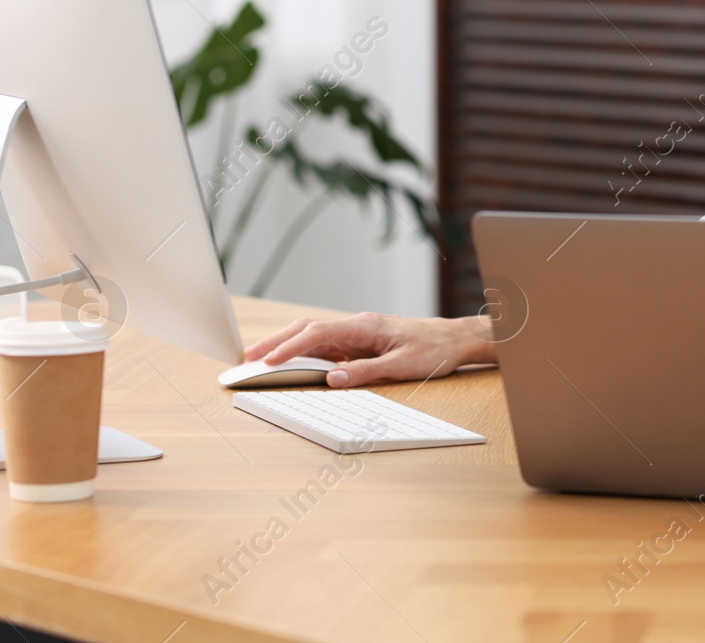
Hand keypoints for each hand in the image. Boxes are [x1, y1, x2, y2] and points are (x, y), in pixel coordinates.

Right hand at [243, 312, 496, 387]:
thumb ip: (366, 372)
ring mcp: (359, 332)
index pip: (318, 332)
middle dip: (276, 341)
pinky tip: (292, 362)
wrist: (457, 339)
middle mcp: (358, 325)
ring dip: (287, 345)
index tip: (266, 360)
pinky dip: (305, 352)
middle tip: (246, 357)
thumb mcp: (402, 366)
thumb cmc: (435, 350)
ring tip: (259, 359)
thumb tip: (331, 379)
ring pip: (314, 335)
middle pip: (308, 329)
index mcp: (365, 326)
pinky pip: (327, 344)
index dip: (289, 346)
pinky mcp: (362, 341)